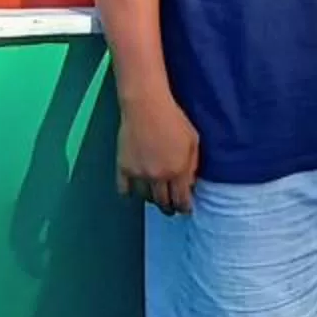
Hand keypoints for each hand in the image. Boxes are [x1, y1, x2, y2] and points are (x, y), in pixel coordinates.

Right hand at [117, 89, 200, 214]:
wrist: (146, 106)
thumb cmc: (174, 119)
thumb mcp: (193, 140)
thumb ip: (193, 165)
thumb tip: (190, 184)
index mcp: (177, 170)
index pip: (181, 200)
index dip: (184, 208)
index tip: (185, 210)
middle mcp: (158, 176)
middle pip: (163, 202)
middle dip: (169, 207)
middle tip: (171, 208)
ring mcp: (138, 173)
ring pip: (145, 198)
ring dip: (152, 199)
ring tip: (156, 196)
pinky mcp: (123, 168)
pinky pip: (124, 190)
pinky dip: (130, 192)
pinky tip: (136, 189)